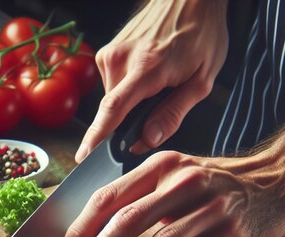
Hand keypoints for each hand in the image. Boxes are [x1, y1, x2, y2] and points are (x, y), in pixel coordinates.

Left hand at [60, 116, 284, 236]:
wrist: (277, 185)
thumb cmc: (215, 187)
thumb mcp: (174, 177)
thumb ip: (138, 196)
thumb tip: (90, 234)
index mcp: (160, 166)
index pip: (106, 198)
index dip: (79, 231)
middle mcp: (183, 182)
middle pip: (126, 220)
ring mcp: (210, 208)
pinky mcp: (230, 235)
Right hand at [75, 0, 228, 161]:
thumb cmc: (201, 33)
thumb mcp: (201, 80)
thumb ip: (173, 114)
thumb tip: (147, 140)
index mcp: (146, 68)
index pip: (113, 110)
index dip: (97, 137)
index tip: (83, 156)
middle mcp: (121, 60)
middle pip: (114, 112)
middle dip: (130, 122)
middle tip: (159, 105)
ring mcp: (110, 54)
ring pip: (113, 100)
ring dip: (131, 103)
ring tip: (157, 83)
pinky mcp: (106, 52)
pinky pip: (112, 85)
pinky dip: (127, 89)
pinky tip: (147, 74)